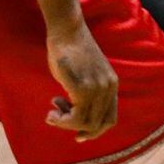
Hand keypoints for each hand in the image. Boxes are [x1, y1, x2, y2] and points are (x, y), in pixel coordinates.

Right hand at [45, 26, 117, 140]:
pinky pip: (74, 117)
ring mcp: (96, 89)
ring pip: (84, 124)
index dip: (94, 130)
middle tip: (58, 116)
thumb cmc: (71, 50)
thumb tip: (75, 113)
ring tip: (53, 110)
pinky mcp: (82, 88)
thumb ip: (87, 92)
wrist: (67, 31)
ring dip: (65, 123)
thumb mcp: (86, 73)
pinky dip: (61, 119)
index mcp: (111, 85)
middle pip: (97, 125)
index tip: (77, 132)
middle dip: (75, 127)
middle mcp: (108, 88)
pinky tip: (52, 110)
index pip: (110, 119)